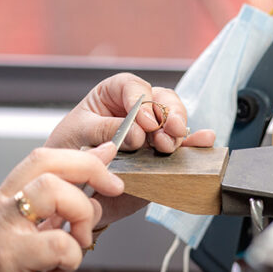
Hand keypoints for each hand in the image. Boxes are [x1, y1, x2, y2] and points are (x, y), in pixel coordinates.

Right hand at [0, 145, 122, 271]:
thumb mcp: (9, 244)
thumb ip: (39, 221)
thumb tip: (81, 196)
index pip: (40, 161)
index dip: (80, 158)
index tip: (107, 160)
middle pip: (46, 160)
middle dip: (89, 167)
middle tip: (113, 187)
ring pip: (53, 189)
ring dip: (82, 212)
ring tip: (79, 241)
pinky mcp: (8, 257)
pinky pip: (60, 242)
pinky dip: (72, 255)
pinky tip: (58, 270)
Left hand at [44, 73, 215, 225]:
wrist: (71, 184)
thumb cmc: (68, 149)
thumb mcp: (78, 134)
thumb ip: (105, 131)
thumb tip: (136, 134)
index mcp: (112, 95)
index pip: (132, 86)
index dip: (141, 101)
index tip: (144, 122)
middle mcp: (136, 109)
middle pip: (162, 99)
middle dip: (166, 114)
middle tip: (161, 135)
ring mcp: (152, 132)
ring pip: (175, 120)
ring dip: (176, 131)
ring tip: (168, 146)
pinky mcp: (161, 154)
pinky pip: (183, 145)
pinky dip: (195, 142)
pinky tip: (203, 141)